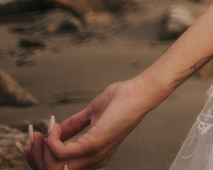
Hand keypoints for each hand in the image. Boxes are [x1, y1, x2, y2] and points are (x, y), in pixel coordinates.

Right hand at [23, 77, 161, 169]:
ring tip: (43, 133)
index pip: (61, 168)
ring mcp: (95, 154)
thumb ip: (74, 126)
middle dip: (36, 157)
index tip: (32, 142)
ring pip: (53, 167)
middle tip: (33, 138)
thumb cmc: (121, 101)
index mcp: (94, 155)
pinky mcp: (94, 144)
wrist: (139, 91)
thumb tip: (54, 132)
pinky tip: (55, 128)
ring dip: (42, 150)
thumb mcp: (90, 114)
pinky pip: (60, 153)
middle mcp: (95, 159)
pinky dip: (52, 140)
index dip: (41, 159)